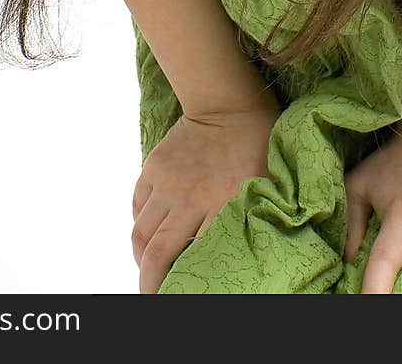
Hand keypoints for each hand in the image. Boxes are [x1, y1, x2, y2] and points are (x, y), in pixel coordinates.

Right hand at [131, 88, 281, 293]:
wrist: (229, 103)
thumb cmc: (257, 147)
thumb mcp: (264, 189)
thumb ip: (247, 222)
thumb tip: (242, 255)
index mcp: (219, 205)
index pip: (192, 260)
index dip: (182, 285)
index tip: (180, 296)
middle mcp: (187, 198)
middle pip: (155, 253)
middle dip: (149, 284)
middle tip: (154, 297)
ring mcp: (166, 182)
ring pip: (140, 232)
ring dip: (142, 256)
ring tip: (149, 269)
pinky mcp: (153, 168)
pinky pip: (138, 206)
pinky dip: (141, 225)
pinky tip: (151, 234)